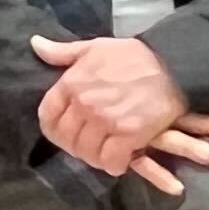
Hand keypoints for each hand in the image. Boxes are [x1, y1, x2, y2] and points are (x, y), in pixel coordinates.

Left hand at [32, 33, 208, 192]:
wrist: (173, 66)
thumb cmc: (133, 56)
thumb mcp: (93, 47)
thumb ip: (62, 52)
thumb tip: (35, 44)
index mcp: (71, 83)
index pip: (47, 116)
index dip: (53, 129)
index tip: (63, 134)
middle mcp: (84, 104)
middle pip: (66, 138)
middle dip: (74, 147)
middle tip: (87, 147)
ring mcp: (106, 121)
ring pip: (87, 152)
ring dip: (94, 157)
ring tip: (103, 155)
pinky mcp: (130, 135)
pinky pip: (111, 160)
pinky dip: (114, 165)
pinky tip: (119, 161)